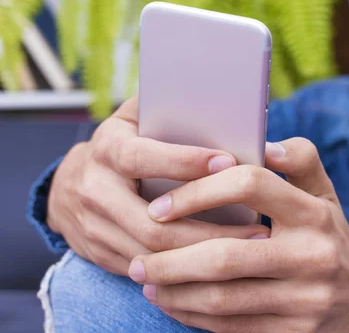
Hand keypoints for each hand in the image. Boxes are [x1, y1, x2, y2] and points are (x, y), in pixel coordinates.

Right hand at [47, 97, 269, 275]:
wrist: (67, 188)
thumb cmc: (121, 146)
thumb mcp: (133, 120)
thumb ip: (165, 108)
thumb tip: (217, 99)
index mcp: (107, 151)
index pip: (143, 158)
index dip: (185, 161)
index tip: (229, 163)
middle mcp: (96, 191)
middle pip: (154, 223)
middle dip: (210, 230)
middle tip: (257, 229)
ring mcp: (94, 228)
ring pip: (153, 253)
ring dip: (204, 256)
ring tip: (249, 250)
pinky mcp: (100, 254)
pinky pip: (147, 271)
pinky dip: (186, 273)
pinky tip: (221, 269)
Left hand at [128, 138, 348, 331]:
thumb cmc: (333, 239)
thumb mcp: (326, 196)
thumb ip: (299, 161)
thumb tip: (262, 141)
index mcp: (314, 212)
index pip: (250, 184)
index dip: (198, 190)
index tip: (160, 204)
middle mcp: (312, 255)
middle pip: (225, 255)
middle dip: (170, 257)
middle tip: (138, 253)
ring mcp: (304, 300)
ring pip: (220, 299)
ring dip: (173, 290)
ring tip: (145, 277)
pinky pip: (229, 328)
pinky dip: (191, 315)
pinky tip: (170, 302)